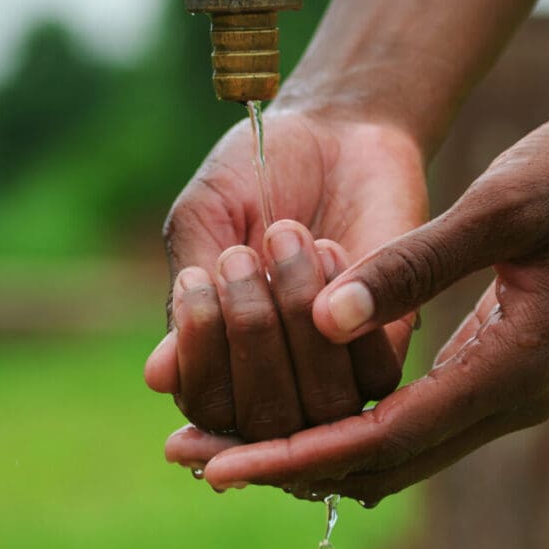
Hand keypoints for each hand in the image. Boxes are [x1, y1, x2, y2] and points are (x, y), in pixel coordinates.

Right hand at [144, 106, 428, 439]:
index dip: (199, 358)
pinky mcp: (389, 342)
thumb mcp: (203, 223)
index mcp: (219, 361)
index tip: (197, 279)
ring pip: (321, 407)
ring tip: (284, 235)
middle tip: (240, 255)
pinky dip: (344, 306)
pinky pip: (374, 374)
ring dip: (296, 317)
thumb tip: (159, 378)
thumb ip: (186, 301)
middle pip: (262, 421)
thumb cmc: (255, 175)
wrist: (332, 128)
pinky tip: (328, 246)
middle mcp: (278, 380)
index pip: (206, 410)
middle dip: (248, 332)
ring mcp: (337, 370)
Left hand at [168, 94, 548, 501]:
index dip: (292, 456)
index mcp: (513, 368)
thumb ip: (413, 266)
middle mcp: (513, 398)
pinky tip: (298, 401)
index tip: (216, 465)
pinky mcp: (507, 367)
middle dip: (287, 466)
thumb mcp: (500, 205)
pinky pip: (416, 420)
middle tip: (195, 459)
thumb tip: (321, 321)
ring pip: (398, 451)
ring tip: (226, 440)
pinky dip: (351, 422)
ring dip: (314, 450)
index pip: (381, 439)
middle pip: (382, 464)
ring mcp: (514, 389)